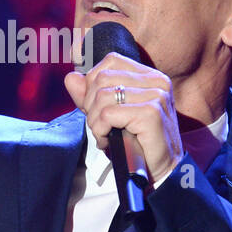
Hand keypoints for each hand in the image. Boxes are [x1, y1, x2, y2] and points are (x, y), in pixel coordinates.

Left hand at [64, 54, 184, 186]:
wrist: (161, 171)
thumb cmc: (136, 143)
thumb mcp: (110, 115)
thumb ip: (89, 95)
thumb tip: (70, 78)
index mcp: (149, 76)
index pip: (111, 61)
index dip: (94, 83)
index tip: (97, 107)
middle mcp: (156, 81)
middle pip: (103, 78)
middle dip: (91, 105)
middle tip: (100, 126)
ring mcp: (156, 95)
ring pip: (103, 97)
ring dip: (95, 121)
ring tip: (105, 135)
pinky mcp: (151, 113)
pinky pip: (108, 114)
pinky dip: (101, 130)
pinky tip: (109, 141)